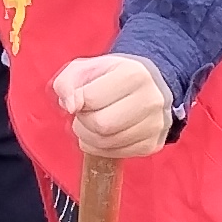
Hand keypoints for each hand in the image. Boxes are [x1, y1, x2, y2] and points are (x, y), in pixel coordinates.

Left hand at [54, 52, 174, 159]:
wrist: (148, 86)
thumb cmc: (113, 76)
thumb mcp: (86, 68)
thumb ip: (67, 82)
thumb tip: (70, 106)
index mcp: (134, 74)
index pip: (91, 98)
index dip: (77, 101)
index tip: (81, 97)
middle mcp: (150, 99)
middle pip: (100, 125)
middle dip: (83, 122)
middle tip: (85, 113)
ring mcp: (155, 124)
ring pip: (107, 142)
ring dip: (89, 137)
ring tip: (92, 123)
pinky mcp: (152, 144)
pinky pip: (117, 154)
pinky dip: (101, 148)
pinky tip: (102, 134)